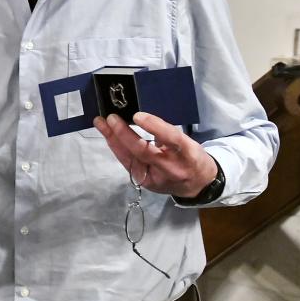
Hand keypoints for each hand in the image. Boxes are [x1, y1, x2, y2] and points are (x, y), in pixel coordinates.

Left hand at [92, 112, 217, 197]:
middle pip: (144, 151)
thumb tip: (138, 117)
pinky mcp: (145, 183)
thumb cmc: (190, 156)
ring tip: (101, 123)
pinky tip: (108, 136)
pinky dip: (117, 148)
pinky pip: (128, 163)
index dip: (153, 126)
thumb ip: (165, 133)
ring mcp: (156, 178)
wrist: (198, 185)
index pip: (170, 138)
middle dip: (124, 134)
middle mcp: (171, 167)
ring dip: (113, 139)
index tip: (137, 115)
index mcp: (187, 153)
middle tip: (111, 117)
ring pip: (131, 158)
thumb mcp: (187, 142)